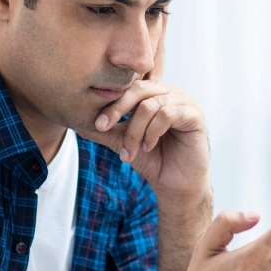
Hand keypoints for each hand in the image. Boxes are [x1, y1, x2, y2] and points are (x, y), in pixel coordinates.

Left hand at [76, 31, 209, 202]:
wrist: (174, 184)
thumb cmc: (151, 159)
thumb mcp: (122, 142)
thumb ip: (104, 130)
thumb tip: (75, 122)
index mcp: (153, 93)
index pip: (128, 86)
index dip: (111, 102)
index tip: (96, 123)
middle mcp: (169, 91)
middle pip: (137, 90)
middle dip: (117, 110)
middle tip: (102, 128)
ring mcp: (184, 101)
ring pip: (150, 106)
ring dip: (135, 131)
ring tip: (129, 152)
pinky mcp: (195, 114)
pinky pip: (167, 114)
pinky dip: (152, 132)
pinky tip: (148, 146)